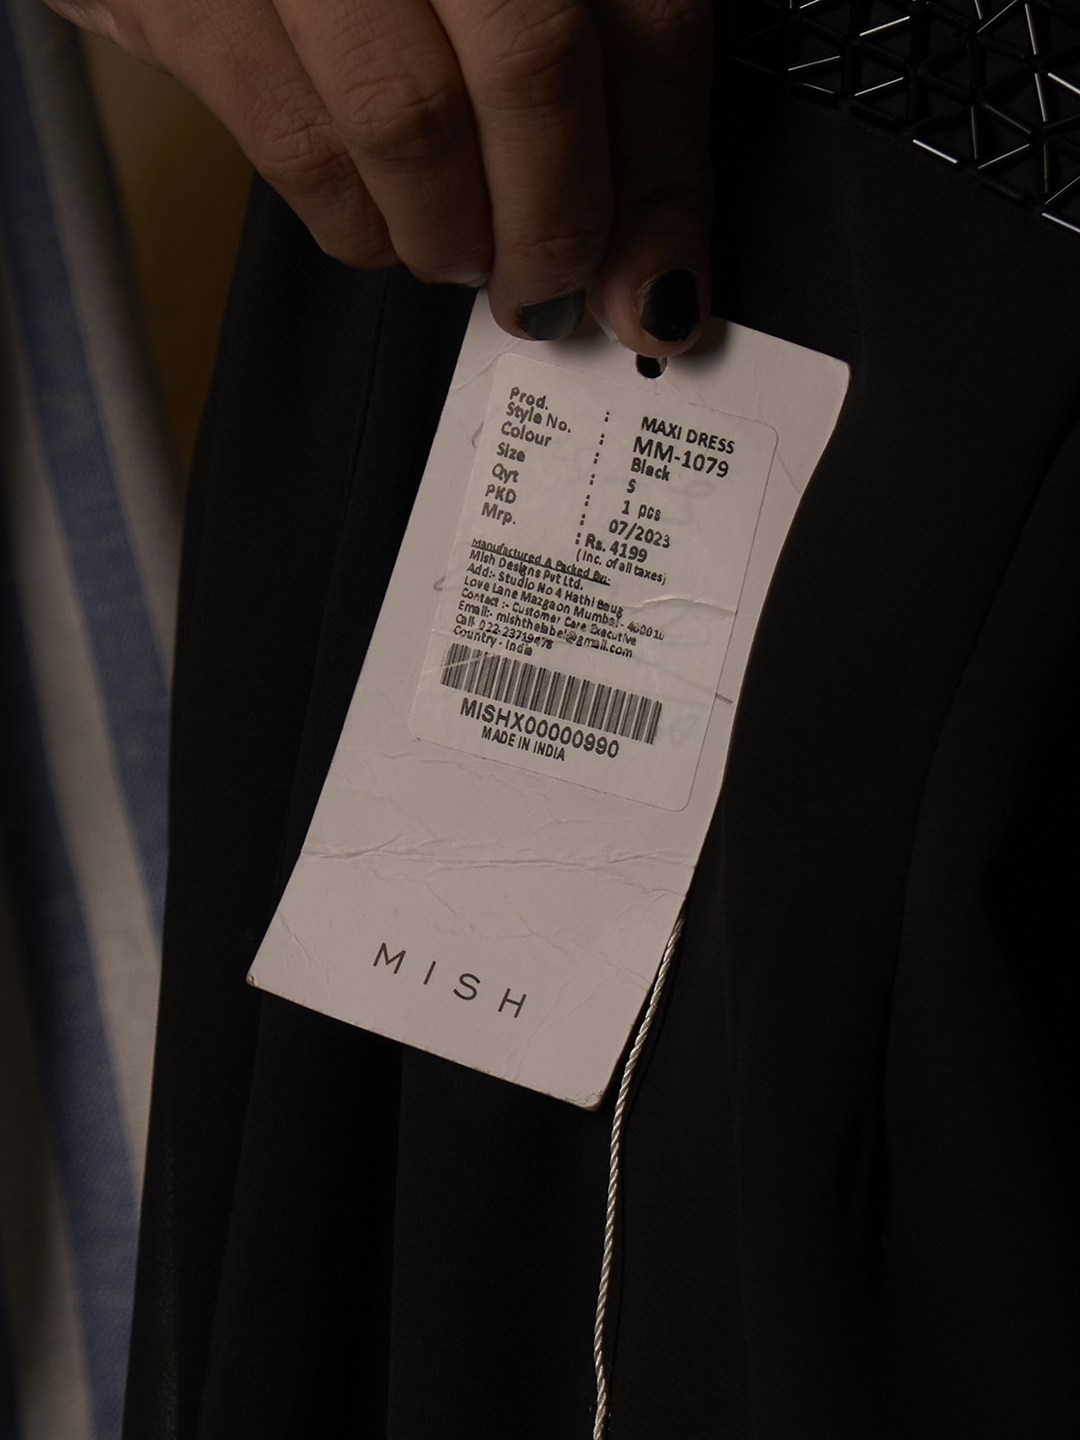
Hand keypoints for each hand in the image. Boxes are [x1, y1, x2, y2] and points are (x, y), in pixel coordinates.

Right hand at [51, 0, 712, 355]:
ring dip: (455, 237)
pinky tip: (384, 218)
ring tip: (462, 248)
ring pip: (410, 121)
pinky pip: (302, 155)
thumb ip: (620, 95)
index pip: (648, 25)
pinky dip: (363, 228)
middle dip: (551, 224)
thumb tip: (652, 285)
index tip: (659, 290)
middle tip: (544, 290)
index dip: (661, 177)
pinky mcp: (186, 3)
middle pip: (531, 64)